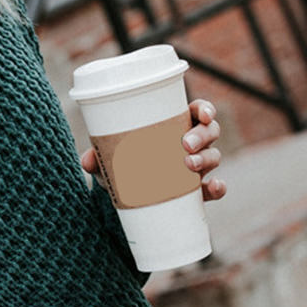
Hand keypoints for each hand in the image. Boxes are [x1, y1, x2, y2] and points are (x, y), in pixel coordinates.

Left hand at [79, 97, 226, 201]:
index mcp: (176, 127)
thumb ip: (98, 158)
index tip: (202, 114)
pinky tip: (214, 188)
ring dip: (207, 158)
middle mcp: (192, 145)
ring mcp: (197, 168)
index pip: (198, 111)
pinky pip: (214, 189)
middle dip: (202, 135)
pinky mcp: (197, 192)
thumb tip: (88, 160)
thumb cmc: (124, 167)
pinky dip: (218, 188)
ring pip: (214, 156)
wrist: (127, 197)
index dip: (205, 109)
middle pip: (210, 132)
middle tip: (185, 144)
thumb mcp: (110, 161)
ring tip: (188, 164)